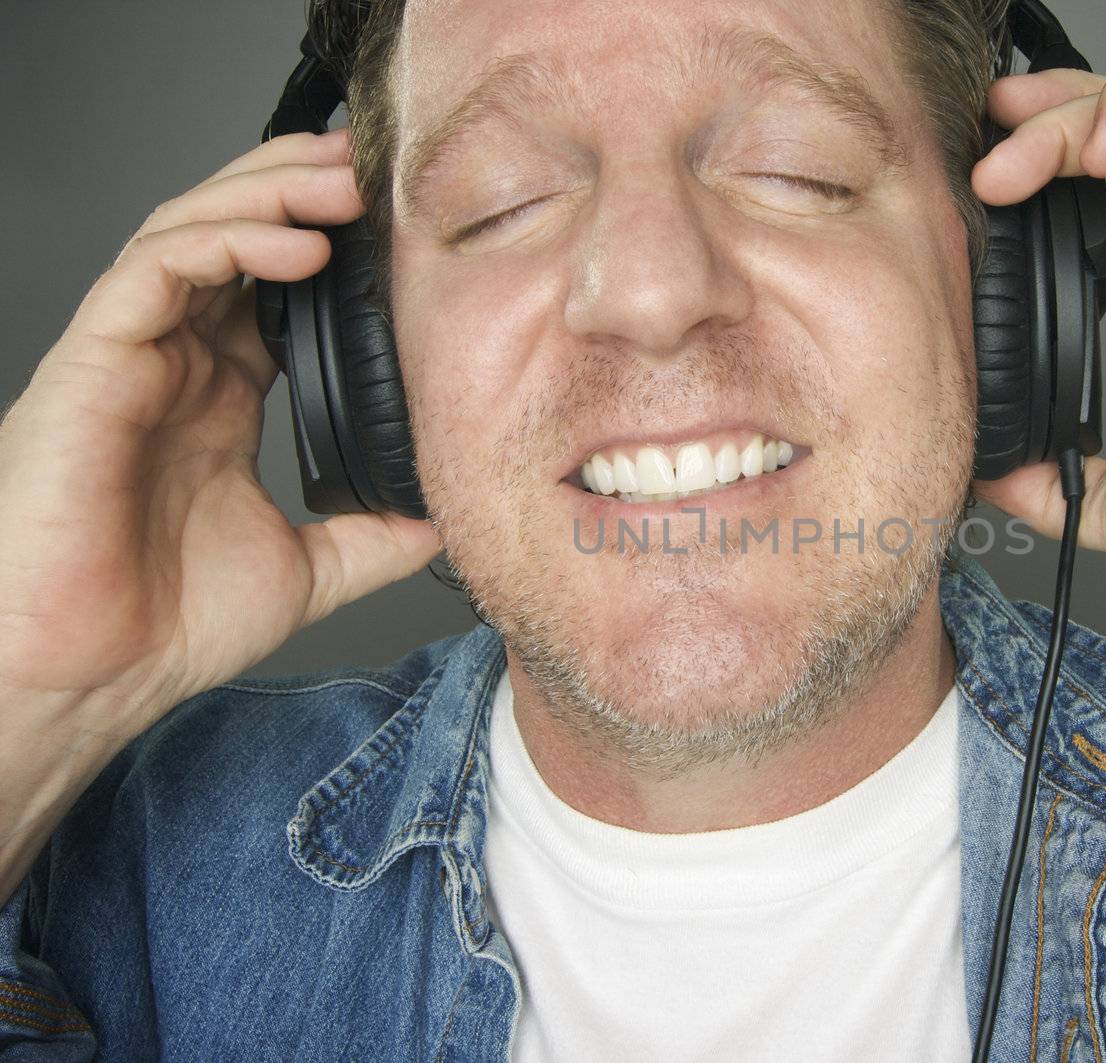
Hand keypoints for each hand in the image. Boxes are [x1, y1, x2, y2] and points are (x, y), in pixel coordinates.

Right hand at [0, 129, 439, 734]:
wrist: (85, 676)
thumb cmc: (161, 627)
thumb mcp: (306, 571)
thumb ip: (372, 536)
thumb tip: (447, 517)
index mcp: (219, 399)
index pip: (272, 290)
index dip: (330, 247)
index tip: (398, 229)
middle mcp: (175, 366)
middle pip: (232, 238)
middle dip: (299, 189)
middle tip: (371, 169)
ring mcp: (132, 358)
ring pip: (190, 232)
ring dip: (267, 195)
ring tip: (341, 184)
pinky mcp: (93, 364)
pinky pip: (152, 272)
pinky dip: (224, 243)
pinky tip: (294, 245)